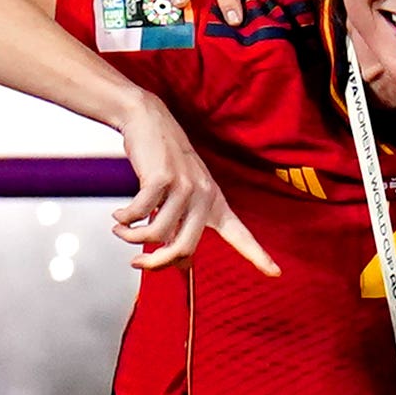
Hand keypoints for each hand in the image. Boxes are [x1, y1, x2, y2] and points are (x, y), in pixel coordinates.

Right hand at [113, 97, 271, 276]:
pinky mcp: (163, 178)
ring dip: (131, 237)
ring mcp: (186, 185)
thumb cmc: (165, 162)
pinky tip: (119, 214)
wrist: (150, 120)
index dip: (257, 256)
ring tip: (122, 228)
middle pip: (184, 249)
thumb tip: (182, 267)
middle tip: (137, 262)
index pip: (240, 234)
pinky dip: (123, 220)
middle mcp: (205, 195)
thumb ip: (184, 227)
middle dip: (156, 263)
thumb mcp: (183, 195)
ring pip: (157, 235)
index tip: (276, 274)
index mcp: (214, 202)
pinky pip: (139, 215)